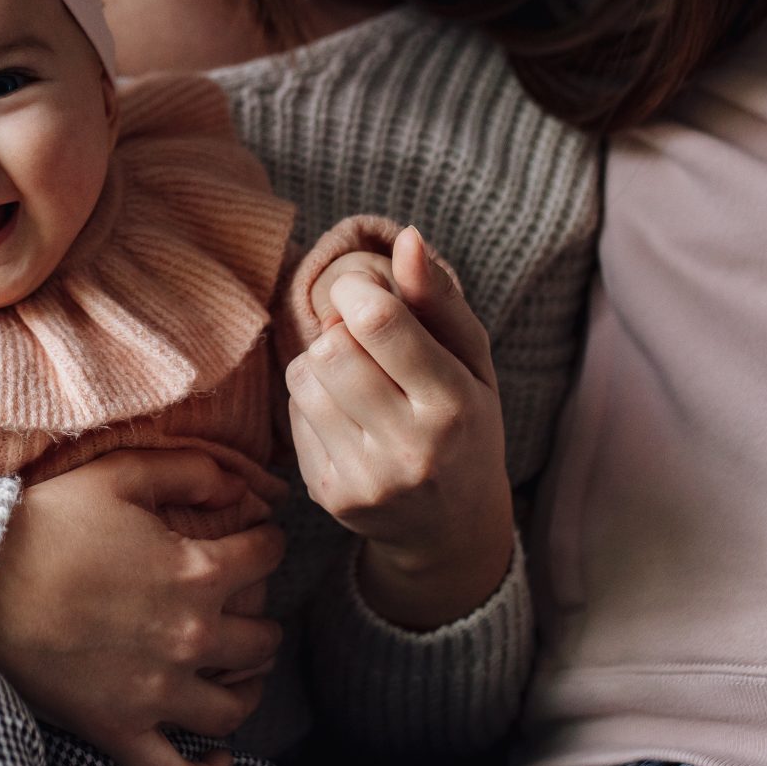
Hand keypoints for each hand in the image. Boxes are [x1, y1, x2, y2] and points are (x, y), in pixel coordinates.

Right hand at [0, 449, 284, 765]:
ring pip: (233, 706)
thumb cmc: (48, 522)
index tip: (259, 540)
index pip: (265, 558)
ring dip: (247, 687)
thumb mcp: (120, 472)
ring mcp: (158, 693)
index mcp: (197, 573)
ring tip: (241, 672)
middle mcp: (190, 638)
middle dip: (262, 616)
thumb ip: (190, 470)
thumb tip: (240, 487)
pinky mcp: (120, 730)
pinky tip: (221, 761)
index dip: (267, 542)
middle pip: (262, 638)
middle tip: (247, 606)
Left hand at [286, 226, 513, 629]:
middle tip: (363, 340)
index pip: (378, 320)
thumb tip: (407, 238)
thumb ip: (439, 298)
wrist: (452, 527)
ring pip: (304, 378)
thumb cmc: (466, 423)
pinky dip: (312, 402)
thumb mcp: (472, 360)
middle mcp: (409, 450)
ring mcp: (366, 480)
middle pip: (330, 349)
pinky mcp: (330, 497)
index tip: (364, 291)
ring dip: (321, 364)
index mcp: (453, 406)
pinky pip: (294, 416)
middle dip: (339, 330)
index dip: (357, 289)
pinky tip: (346, 417)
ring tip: (356, 379)